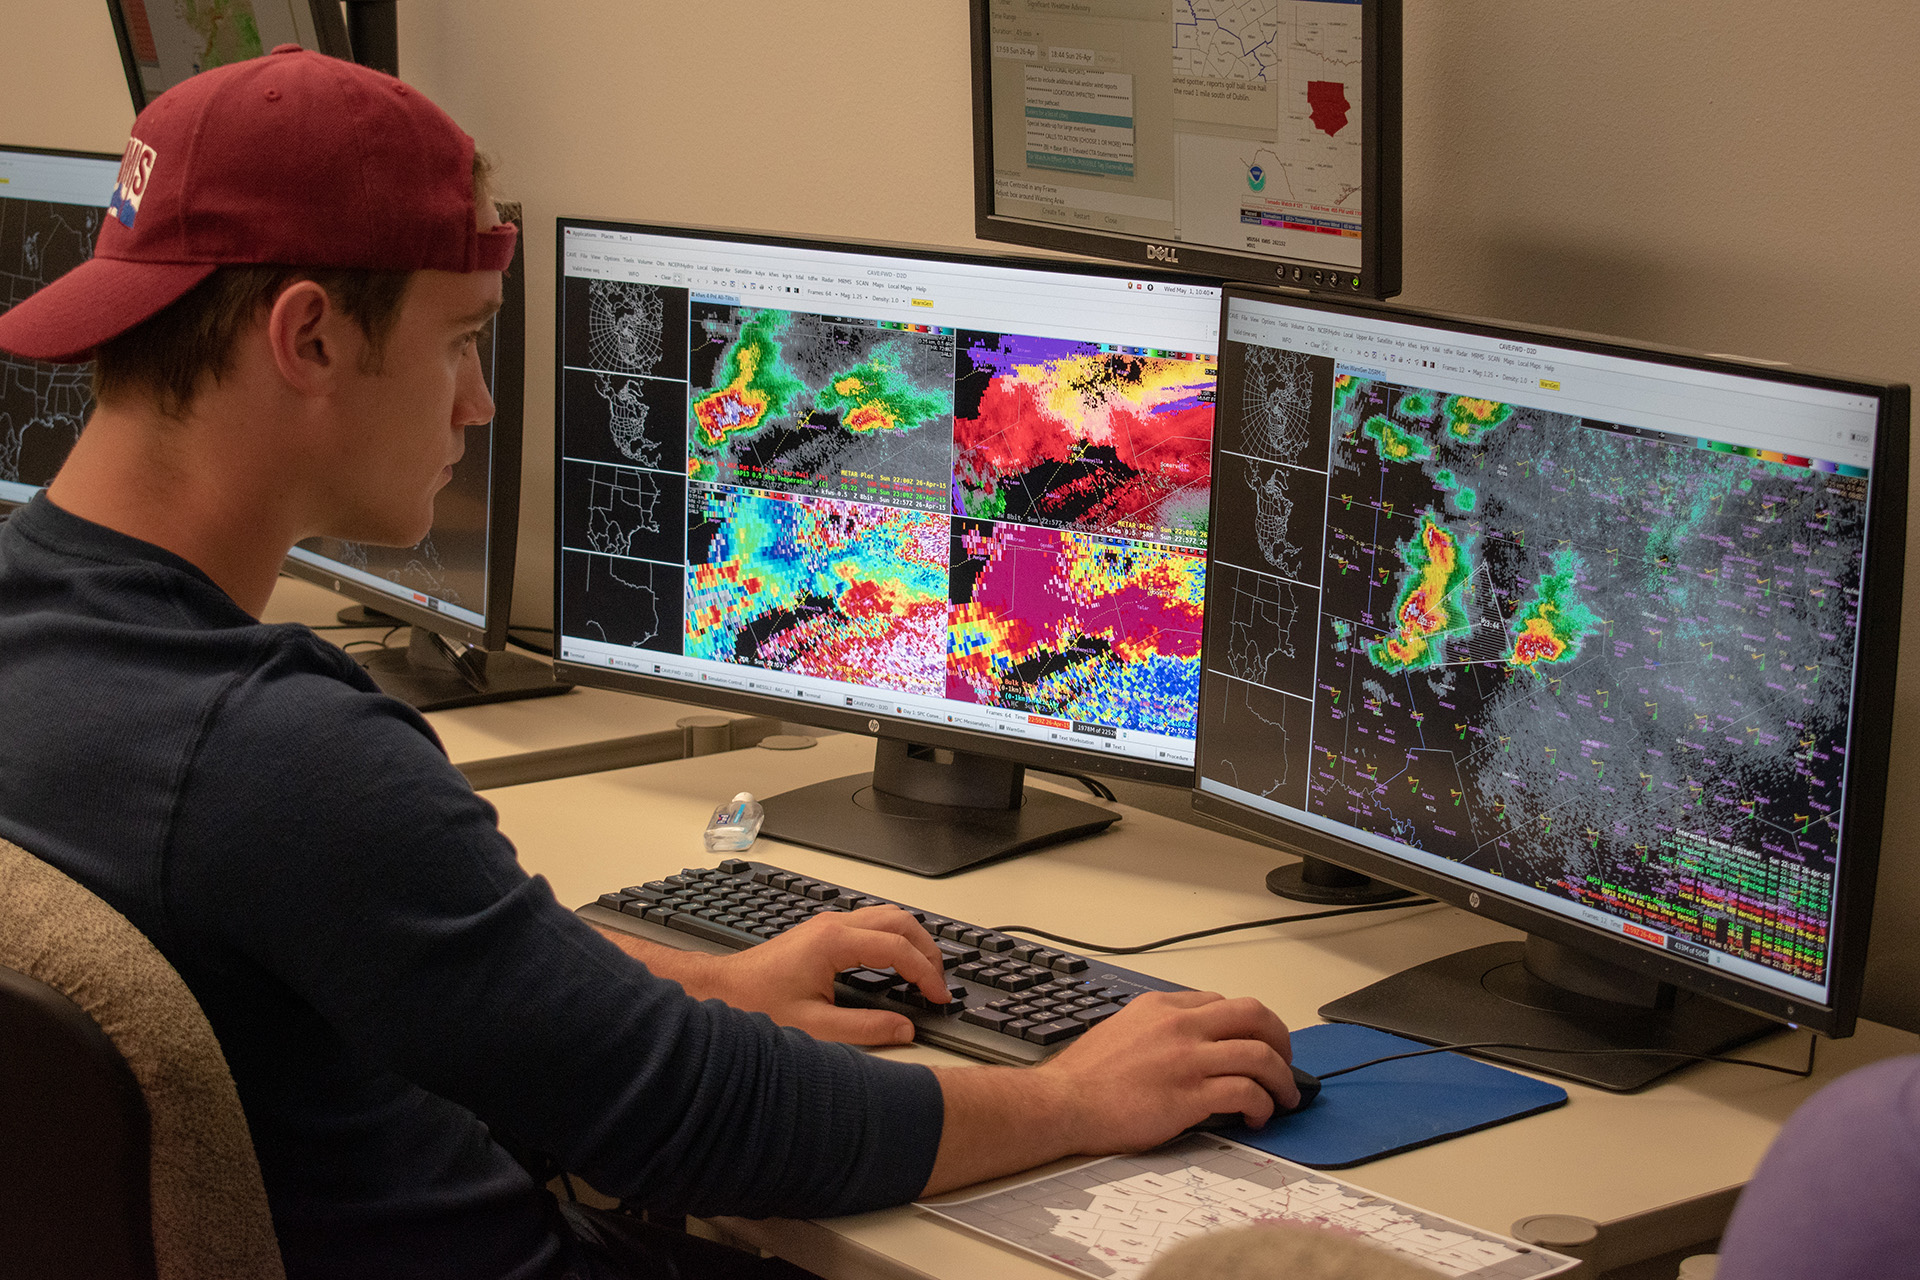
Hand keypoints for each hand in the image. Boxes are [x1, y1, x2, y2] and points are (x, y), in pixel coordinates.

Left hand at [604, 906, 950, 1045]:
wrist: (718, 992)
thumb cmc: (755, 1005)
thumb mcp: (815, 1028)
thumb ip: (865, 1029)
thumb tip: (904, 1029)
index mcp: (835, 941)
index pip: (899, 948)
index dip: (925, 973)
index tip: (937, 997)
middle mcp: (833, 925)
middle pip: (899, 919)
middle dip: (927, 948)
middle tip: (939, 981)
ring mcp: (826, 926)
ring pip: (885, 917)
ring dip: (911, 940)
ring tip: (924, 973)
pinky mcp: (821, 934)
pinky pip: (870, 925)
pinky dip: (893, 941)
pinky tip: (894, 966)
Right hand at [1040, 991, 1296, 1151]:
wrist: (1062, 1102)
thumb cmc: (1084, 1076)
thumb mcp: (1121, 1029)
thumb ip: (1158, 1030)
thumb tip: (1188, 1045)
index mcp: (1161, 1006)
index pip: (1222, 1002)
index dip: (1248, 1024)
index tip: (1255, 1041)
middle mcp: (1179, 1025)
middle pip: (1253, 1015)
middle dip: (1280, 1038)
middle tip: (1284, 1060)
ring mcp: (1187, 1059)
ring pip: (1259, 1054)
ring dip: (1281, 1077)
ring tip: (1285, 1096)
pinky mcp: (1190, 1095)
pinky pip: (1245, 1092)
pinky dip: (1263, 1105)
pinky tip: (1259, 1117)